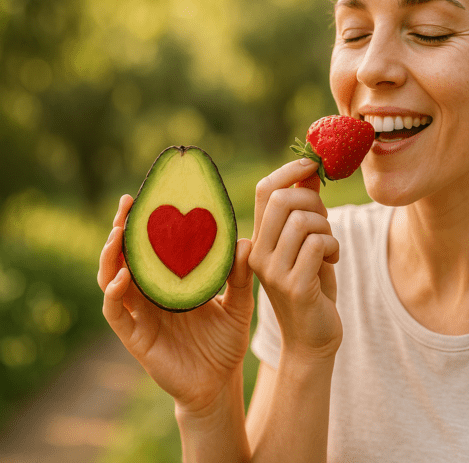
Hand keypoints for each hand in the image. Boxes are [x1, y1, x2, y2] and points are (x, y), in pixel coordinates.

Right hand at [97, 194, 254, 413]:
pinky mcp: (135, 338)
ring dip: (111, 255)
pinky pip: (116, 312)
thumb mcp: (239, 305)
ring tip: (119, 233)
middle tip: (128, 204)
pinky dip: (115, 293)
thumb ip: (241, 277)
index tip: (149, 195)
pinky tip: (125, 277)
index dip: (147, 223)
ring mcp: (140, 315)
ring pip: (112, 279)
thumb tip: (246, 240)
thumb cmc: (225, 344)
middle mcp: (151, 295)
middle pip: (126, 256)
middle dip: (122, 229)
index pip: (153, 246)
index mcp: (172, 282)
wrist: (219, 384)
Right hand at [248, 159, 342, 361]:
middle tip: (325, 224)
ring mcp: (272, 271)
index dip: (289, 170)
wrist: (312, 339)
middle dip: (314, 201)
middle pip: (284, 199)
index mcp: (257, 240)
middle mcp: (257, 254)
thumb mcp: (307, 244)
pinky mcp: (293, 286)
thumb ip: (306, 210)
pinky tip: (332, 261)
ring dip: (328, 229)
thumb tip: (310, 170)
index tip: (312, 163)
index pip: (264, 190)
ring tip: (329, 248)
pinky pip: (318, 244)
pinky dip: (333, 246)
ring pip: (304, 221)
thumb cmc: (313, 287)